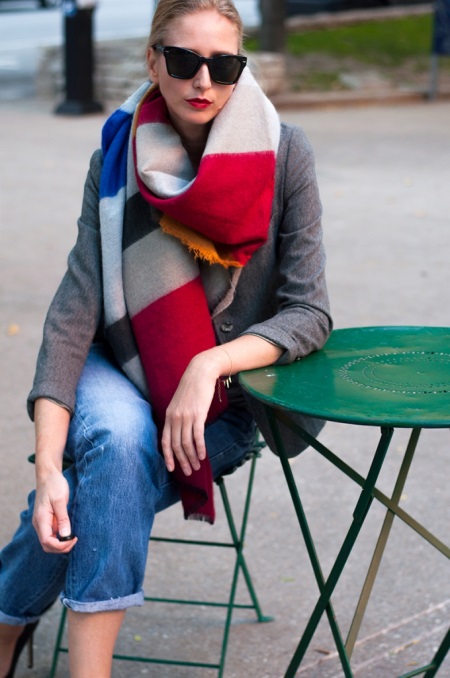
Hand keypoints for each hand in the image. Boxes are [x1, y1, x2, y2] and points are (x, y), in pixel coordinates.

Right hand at [32, 468, 76, 553]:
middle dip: (61, 547)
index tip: (74, 539)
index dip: (60, 545)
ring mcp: (41, 522)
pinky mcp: (46, 520)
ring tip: (73, 537)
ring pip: (49, 541)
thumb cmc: (54, 485)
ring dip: (60, 544)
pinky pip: (51, 534)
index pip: (47, 542)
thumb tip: (65, 535)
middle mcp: (39, 523)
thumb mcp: (60, 500)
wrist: (48, 475)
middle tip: (75, 540)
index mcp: (41, 519)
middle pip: (47, 545)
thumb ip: (62, 518)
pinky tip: (69, 531)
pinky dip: (60, 537)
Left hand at [161, 353, 220, 476]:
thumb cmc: (192, 388)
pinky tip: (203, 455)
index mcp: (169, 416)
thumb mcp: (179, 403)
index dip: (168, 456)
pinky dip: (200, 448)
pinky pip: (197, 435)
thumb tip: (181, 432)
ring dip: (192, 457)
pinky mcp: (198, 414)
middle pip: (176, 445)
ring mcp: (186, 416)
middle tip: (189, 472)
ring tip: (197, 466)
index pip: (165, 441)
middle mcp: (175, 417)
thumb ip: (177, 417)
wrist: (200, 372)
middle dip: (182, 461)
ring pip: (187, 443)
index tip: (171, 469)